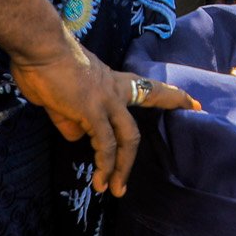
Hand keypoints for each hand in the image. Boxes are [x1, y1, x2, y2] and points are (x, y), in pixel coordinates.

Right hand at [10, 34, 195, 196]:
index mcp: (108, 80)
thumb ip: (72, 116)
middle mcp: (113, 89)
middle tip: (196, 108)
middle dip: (174, 102)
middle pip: (151, 97)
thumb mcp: (62, 94)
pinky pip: (104, 145)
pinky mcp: (91, 111)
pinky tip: (100, 179)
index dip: (169, 94)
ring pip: (128, 137)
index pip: (145, 85)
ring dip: (122, 166)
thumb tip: (78, 134)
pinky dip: (104, 165)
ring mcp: (105, 100)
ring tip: (117, 189)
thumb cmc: (45, 63)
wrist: (38, 46)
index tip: (192, 100)